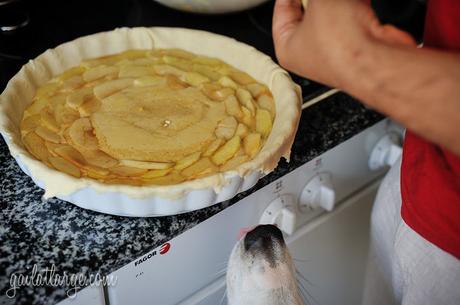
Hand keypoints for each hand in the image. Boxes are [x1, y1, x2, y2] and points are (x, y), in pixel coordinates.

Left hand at [272, 0, 415, 87]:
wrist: (376, 61)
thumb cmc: (340, 44)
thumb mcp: (320, 0)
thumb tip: (319, 0)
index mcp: (287, 48)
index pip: (282, 11)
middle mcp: (309, 54)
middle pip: (309, 11)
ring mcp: (334, 51)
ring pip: (333, 13)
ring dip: (339, 0)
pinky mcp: (357, 47)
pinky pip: (352, 18)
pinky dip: (354, 4)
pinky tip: (359, 0)